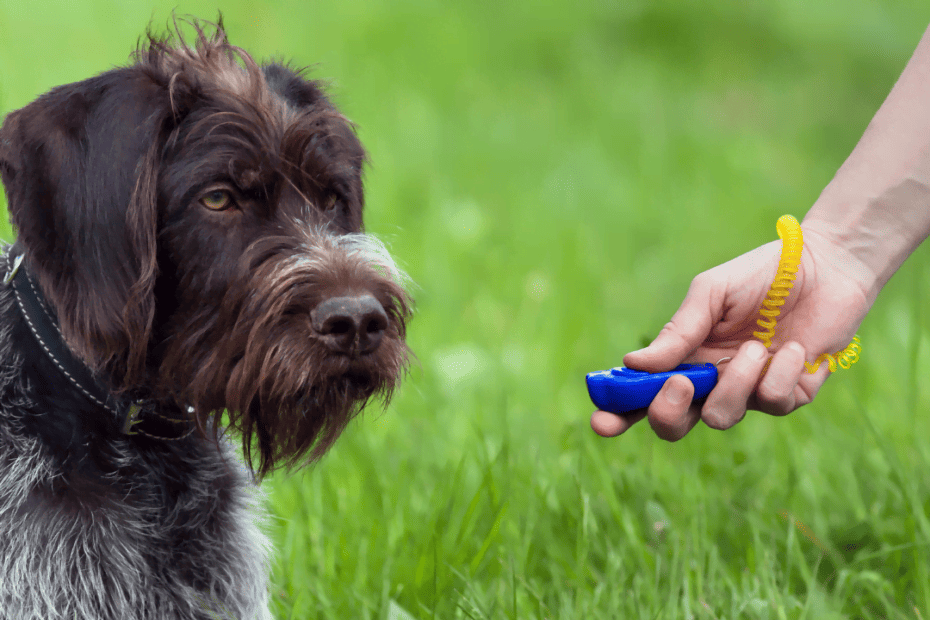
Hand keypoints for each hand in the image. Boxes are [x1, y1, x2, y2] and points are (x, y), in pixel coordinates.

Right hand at [590, 224, 873, 440]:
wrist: (825, 265)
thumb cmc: (760, 275)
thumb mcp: (711, 294)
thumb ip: (678, 331)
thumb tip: (632, 364)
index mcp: (683, 358)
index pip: (643, 395)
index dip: (619, 414)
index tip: (602, 420)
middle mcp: (711, 381)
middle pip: (676, 424)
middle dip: (668, 414)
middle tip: (680, 385)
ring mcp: (749, 392)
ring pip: (723, 417)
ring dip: (735, 383)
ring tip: (756, 347)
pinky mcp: (790, 395)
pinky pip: (774, 403)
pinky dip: (779, 374)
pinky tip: (792, 347)